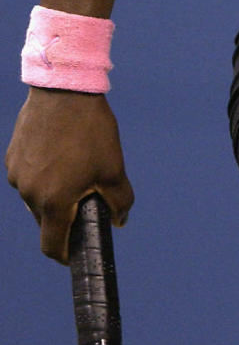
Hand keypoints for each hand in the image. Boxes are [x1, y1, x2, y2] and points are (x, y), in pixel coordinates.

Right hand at [5, 88, 133, 262]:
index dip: (64, 254)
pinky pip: (28, 175)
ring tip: (74, 165)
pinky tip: (59, 151)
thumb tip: (120, 219)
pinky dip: (43, 173)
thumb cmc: (91, 129)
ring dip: (52, 191)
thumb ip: (119, 199)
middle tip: (85, 196)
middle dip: (64, 215)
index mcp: (53, 201)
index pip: (52, 246)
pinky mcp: (12, 156)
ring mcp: (17, 174)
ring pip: (35, 196)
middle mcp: (29, 193)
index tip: (75, 252)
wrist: (64, 89)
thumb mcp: (113, 166)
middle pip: (45, 220)